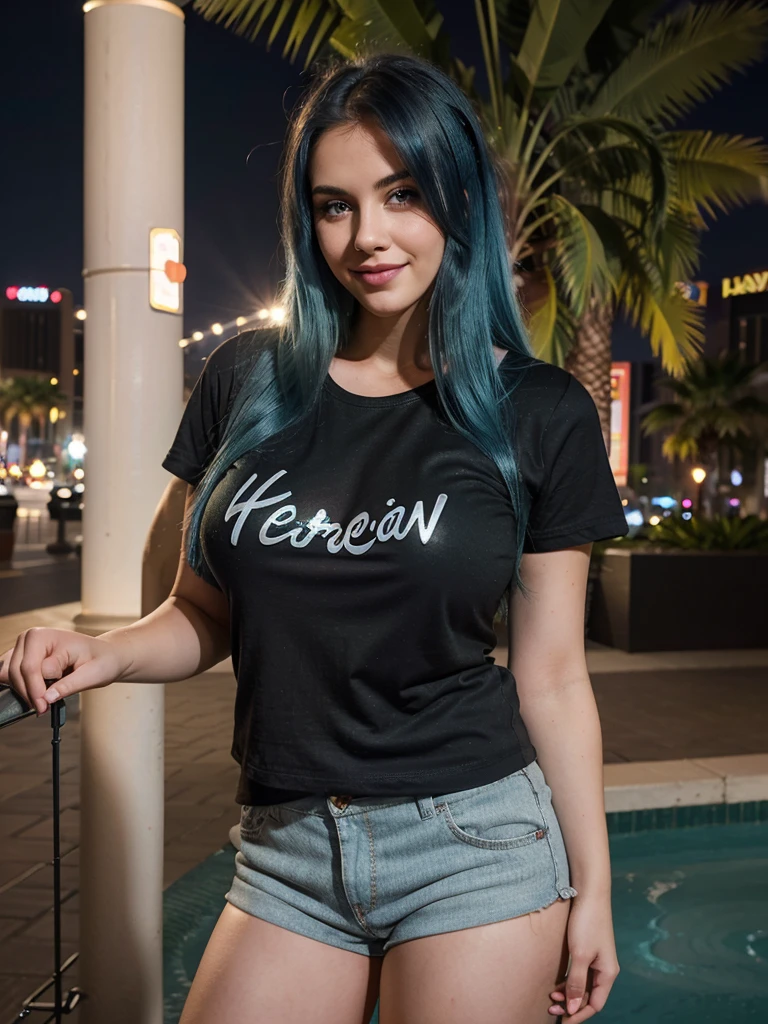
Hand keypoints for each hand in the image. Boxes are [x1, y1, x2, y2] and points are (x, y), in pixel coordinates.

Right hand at [0, 628, 128, 715]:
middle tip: (44, 708)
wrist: (105, 655)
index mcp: (45, 636)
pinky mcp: (22, 657)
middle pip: (15, 673)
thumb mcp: (92, 675)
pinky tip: (37, 693)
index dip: (37, 692)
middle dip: (30, 694)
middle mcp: (30, 638)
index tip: (44, 707)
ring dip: (24, 691)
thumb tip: (47, 697)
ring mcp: (24, 647)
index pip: (30, 669)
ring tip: (44, 699)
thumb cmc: (101, 660)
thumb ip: (68, 685)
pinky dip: (20, 687)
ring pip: (8, 676)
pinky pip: (9, 676)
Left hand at [548, 895, 619, 1020]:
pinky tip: (557, 984)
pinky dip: (569, 981)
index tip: (562, 1022)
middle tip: (551, 1009)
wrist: (589, 894)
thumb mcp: (580, 955)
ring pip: (583, 986)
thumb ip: (576, 982)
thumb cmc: (587, 923)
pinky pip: (580, 974)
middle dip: (571, 1006)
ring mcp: (597, 960)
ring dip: (569, 994)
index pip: (595, 1004)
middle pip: (589, 997)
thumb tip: (573, 1008)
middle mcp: (604, 969)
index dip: (579, 1015)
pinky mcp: (588, 951)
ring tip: (551, 997)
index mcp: (607, 973)